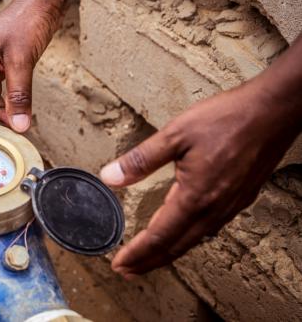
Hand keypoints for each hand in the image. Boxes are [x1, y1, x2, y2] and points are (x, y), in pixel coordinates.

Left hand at [100, 77, 299, 276]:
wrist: (273, 112)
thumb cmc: (227, 118)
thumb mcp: (175, 134)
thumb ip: (141, 160)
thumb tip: (109, 177)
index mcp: (196, 196)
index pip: (160, 235)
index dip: (137, 253)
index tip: (119, 263)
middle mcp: (215, 208)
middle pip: (177, 246)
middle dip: (149, 261)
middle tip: (127, 270)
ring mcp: (231, 205)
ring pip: (194, 240)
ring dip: (169, 252)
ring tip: (149, 257)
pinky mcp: (241, 197)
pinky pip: (210, 228)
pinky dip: (189, 239)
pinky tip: (182, 233)